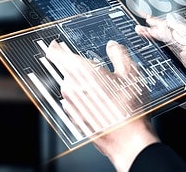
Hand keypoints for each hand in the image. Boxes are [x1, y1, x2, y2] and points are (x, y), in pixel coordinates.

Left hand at [48, 40, 159, 171]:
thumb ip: (119, 54)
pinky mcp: (75, 119)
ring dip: (85, 87)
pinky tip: (105, 105)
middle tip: (103, 73)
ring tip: (109, 92)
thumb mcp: (130, 73)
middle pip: (69, 72)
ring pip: (73, 88)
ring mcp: (70, 105)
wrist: (128, 140)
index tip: (56, 44)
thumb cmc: (129, 108)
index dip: (55, 47)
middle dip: (83, 70)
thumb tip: (113, 46)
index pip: (55, 54)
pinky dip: (86, 101)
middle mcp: (70, 87)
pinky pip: (76, 104)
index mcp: (80, 71)